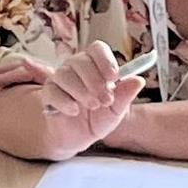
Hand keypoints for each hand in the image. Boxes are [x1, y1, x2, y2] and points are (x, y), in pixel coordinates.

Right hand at [30, 41, 148, 159]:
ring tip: (93, 106)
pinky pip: (53, 91)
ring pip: (65, 74)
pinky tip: (74, 112)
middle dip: (95, 81)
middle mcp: (74, 67)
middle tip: (106, 100)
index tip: (114, 76)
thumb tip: (139, 80)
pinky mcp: (48, 94)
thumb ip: (125, 96)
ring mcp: (59, 79)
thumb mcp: (116, 110)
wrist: (78, 138)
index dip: (105, 60)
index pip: (97, 49)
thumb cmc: (97, 119)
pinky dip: (65, 101)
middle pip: (80, 60)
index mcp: (94, 65)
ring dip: (82, 91)